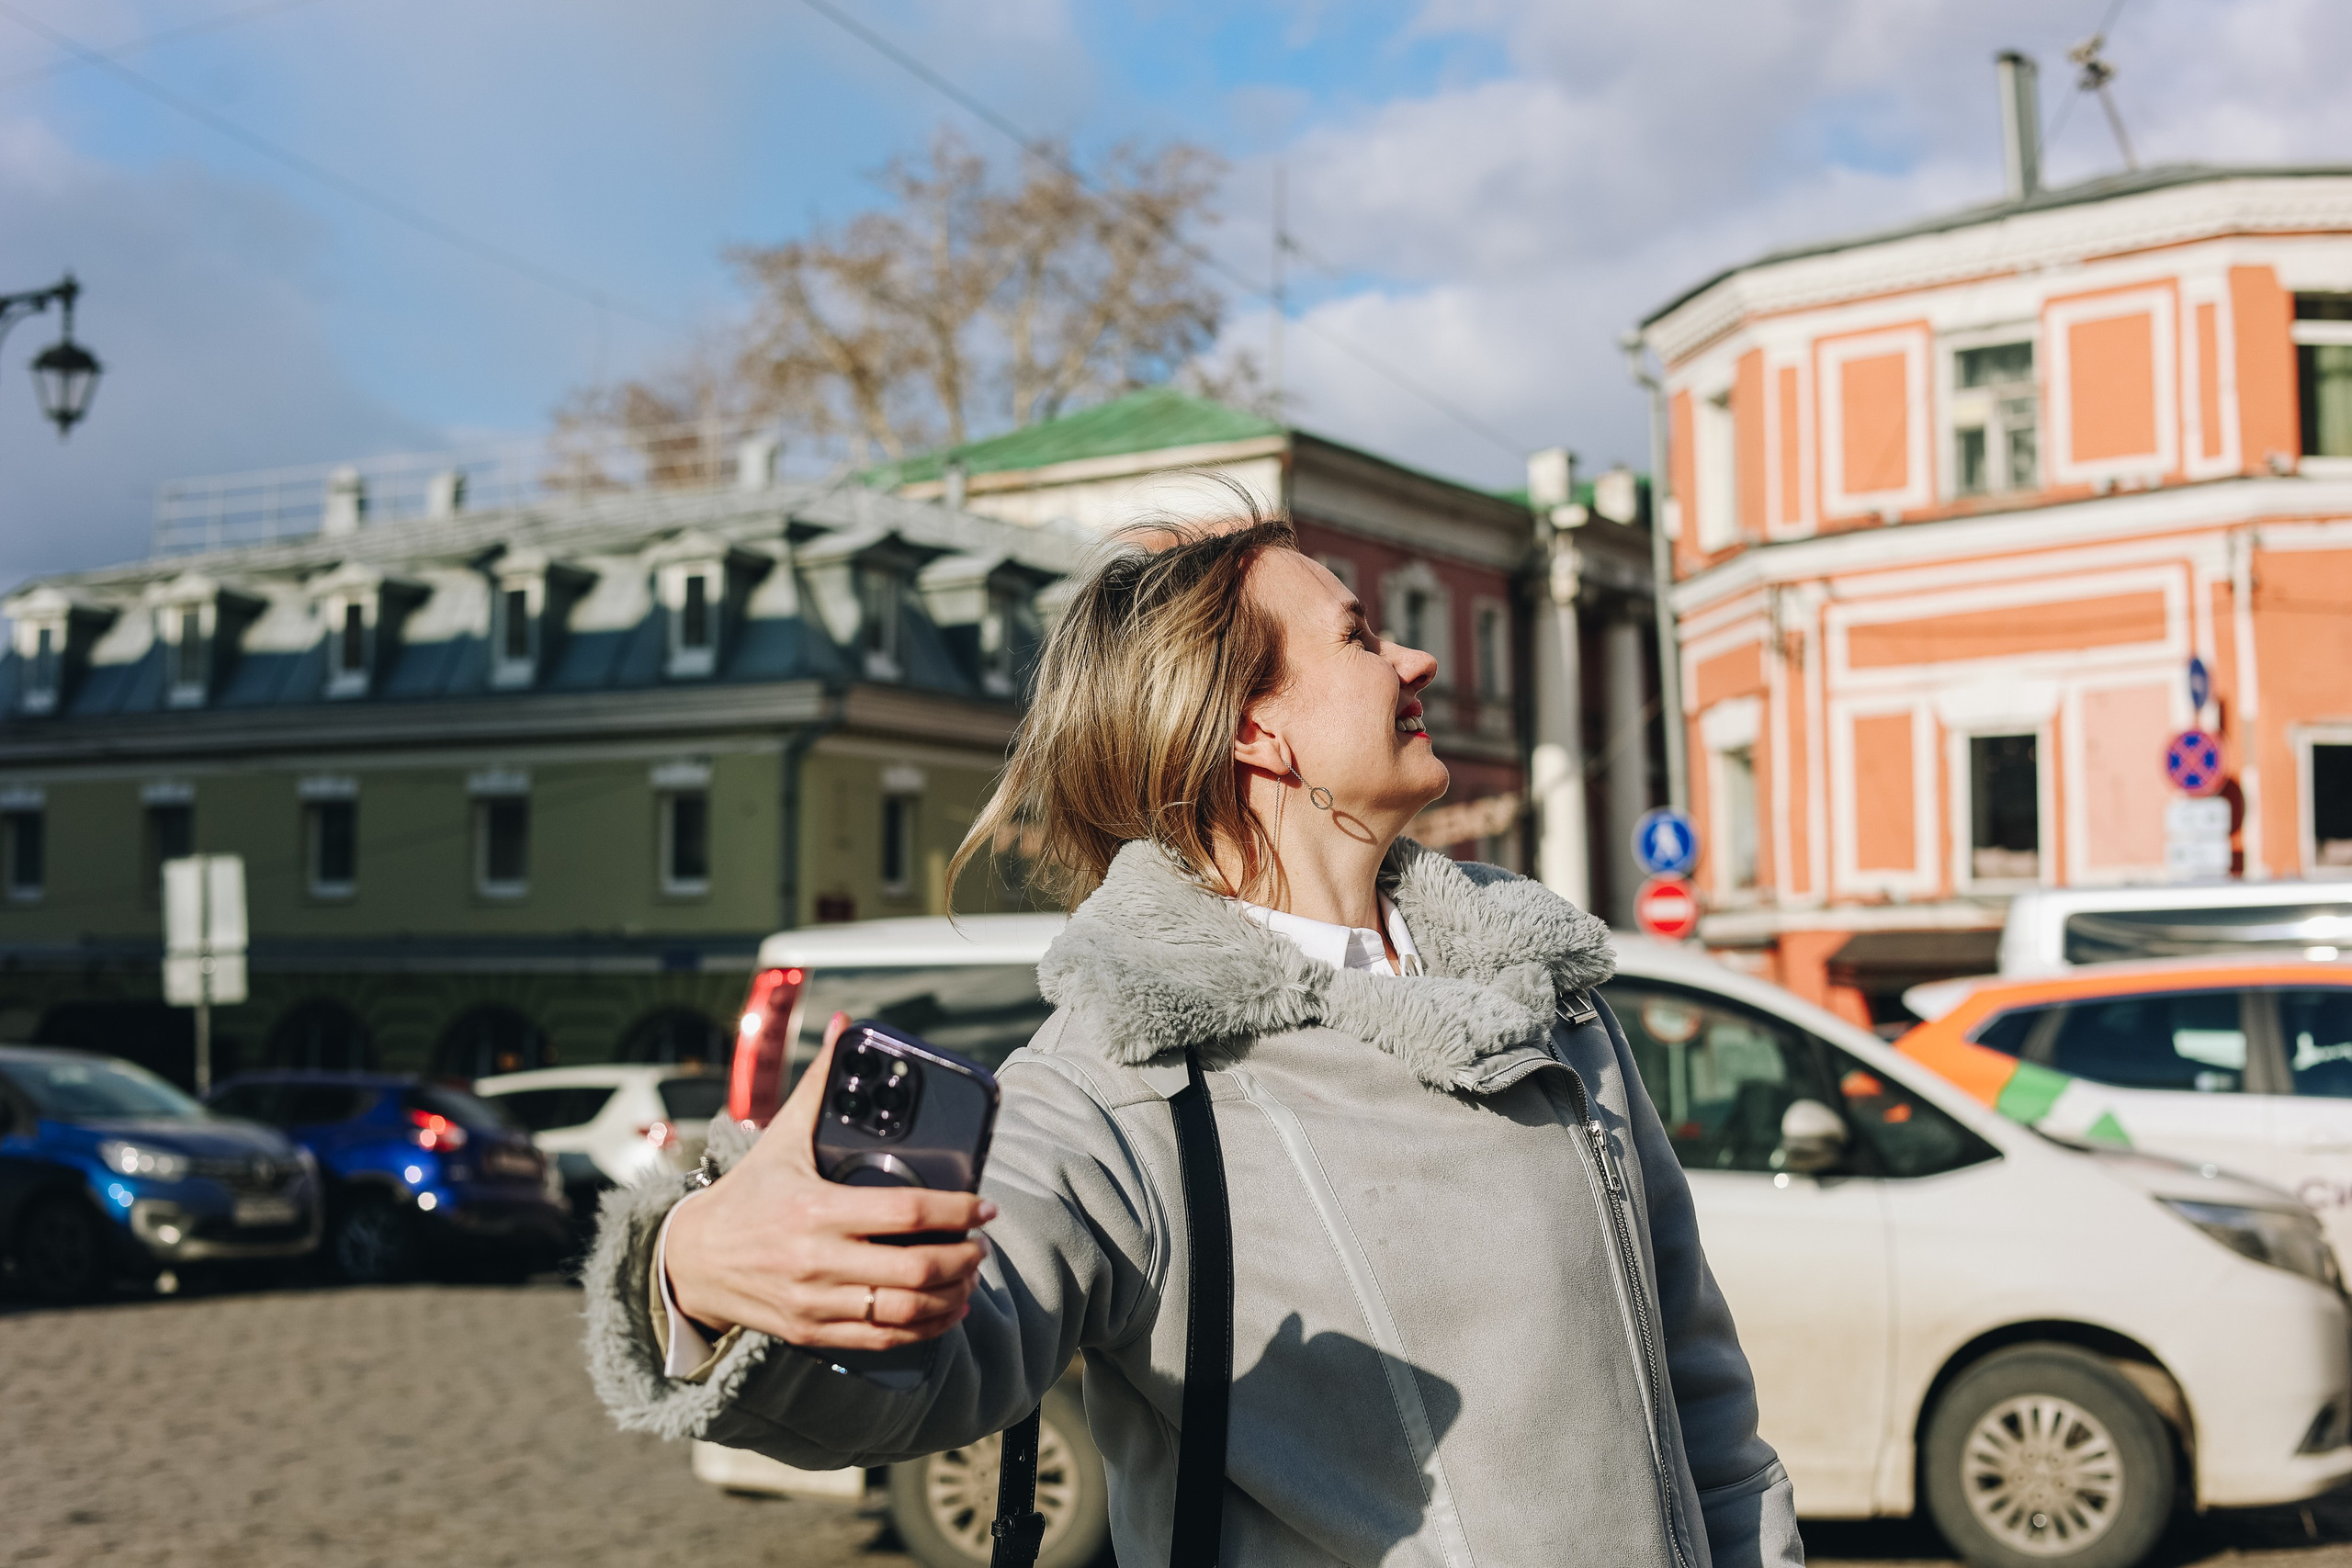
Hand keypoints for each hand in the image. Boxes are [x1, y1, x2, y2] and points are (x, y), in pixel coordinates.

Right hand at [663, 1012, 994, 1349]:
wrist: (692, 1261)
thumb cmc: (747, 1195)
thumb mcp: (781, 1138)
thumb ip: (818, 1085)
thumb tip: (846, 1027)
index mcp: (816, 1208)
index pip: (905, 1213)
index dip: (956, 1212)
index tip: (984, 1207)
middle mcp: (817, 1259)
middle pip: (915, 1269)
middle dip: (963, 1258)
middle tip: (981, 1244)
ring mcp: (816, 1302)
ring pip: (905, 1311)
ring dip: (951, 1295)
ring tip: (970, 1276)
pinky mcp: (814, 1332)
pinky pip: (883, 1339)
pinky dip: (924, 1328)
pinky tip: (945, 1310)